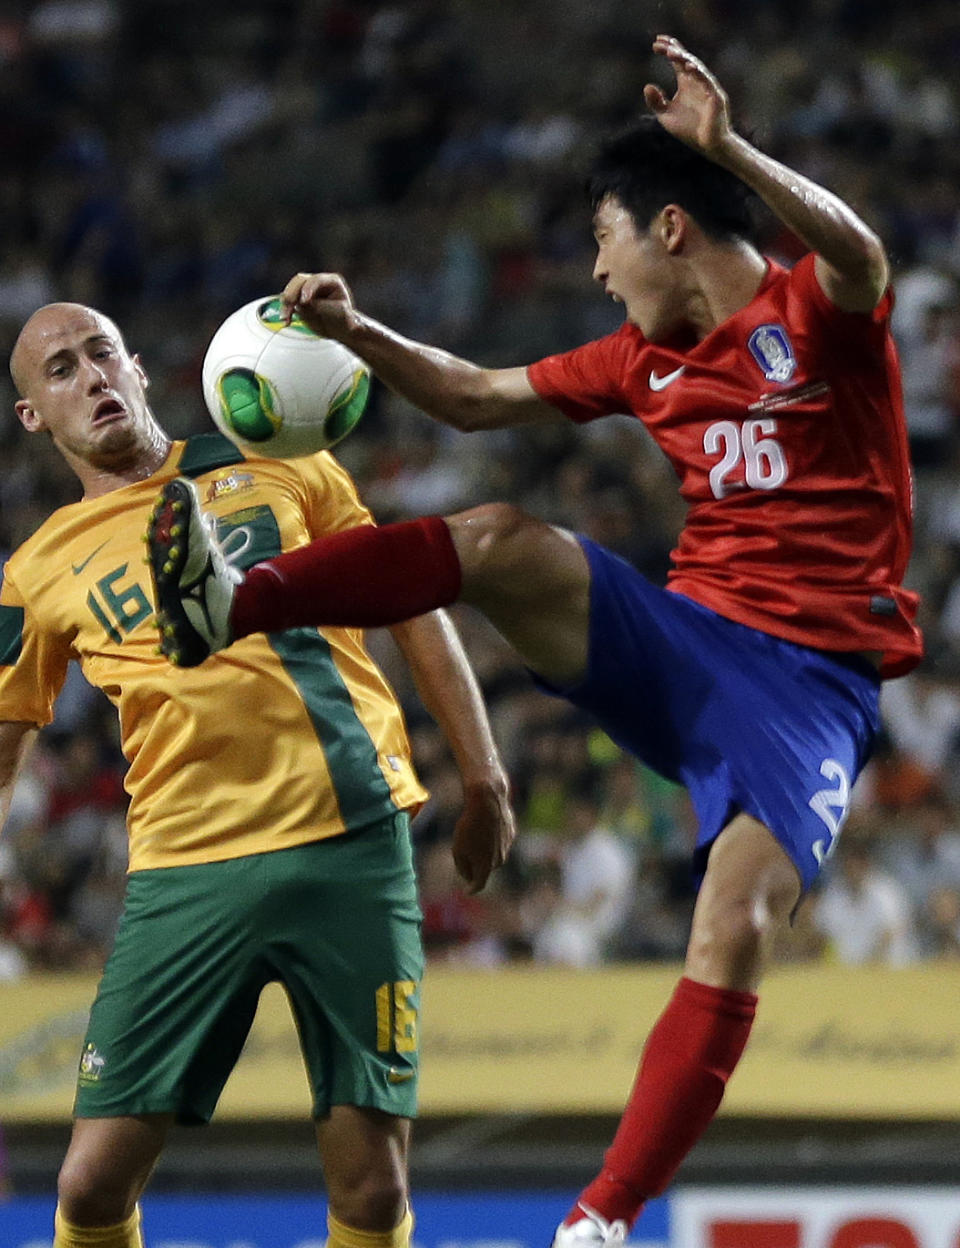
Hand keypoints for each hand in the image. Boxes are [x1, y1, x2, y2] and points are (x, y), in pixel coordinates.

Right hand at [280, 271, 359, 339]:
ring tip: (285, 318)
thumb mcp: (339, 312)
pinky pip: (288, 303)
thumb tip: (305, 304)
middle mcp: (317, 283)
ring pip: (290, 291)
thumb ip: (323, 306)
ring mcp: (306, 291)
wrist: (340, 330)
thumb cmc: (344, 319)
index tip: (304, 301)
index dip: (308, 288)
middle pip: (299, 281)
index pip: (316, 280)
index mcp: (331, 281)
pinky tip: (286, 321)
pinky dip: (285, 310)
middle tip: (289, 303)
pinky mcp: (298, 301)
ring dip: (286, 304)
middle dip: (292, 292)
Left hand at [451, 779, 516, 894]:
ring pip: (493, 853)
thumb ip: (462, 867)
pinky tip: (484, 824)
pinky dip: (491, 837)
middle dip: (476, 864)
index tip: (468, 891)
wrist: (487, 802)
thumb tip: (468, 877)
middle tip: (463, 850)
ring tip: (474, 831)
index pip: (479, 884)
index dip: (472, 889)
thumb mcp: (458, 849)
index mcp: (486, 866)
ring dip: (484, 848)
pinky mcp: (511, 834)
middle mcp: (500, 860)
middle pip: (485, 868)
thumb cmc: (469, 826)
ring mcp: (507, 847)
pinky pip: (499, 840)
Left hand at [644, 34, 733, 156]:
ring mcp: (708, 87)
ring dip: (683, 59)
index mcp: (686, 82)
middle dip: (673, 50)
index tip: (655, 43)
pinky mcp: (715, 96)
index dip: (668, 50)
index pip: (677, 61)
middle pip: (685, 59)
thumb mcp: (666, 116)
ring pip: (696, 67)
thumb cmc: (689, 130)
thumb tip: (647, 86)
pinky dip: (698, 73)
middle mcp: (697, 80)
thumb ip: (656, 102)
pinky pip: (707, 81)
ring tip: (671, 53)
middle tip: (661, 43)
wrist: (708, 145)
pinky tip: (688, 67)